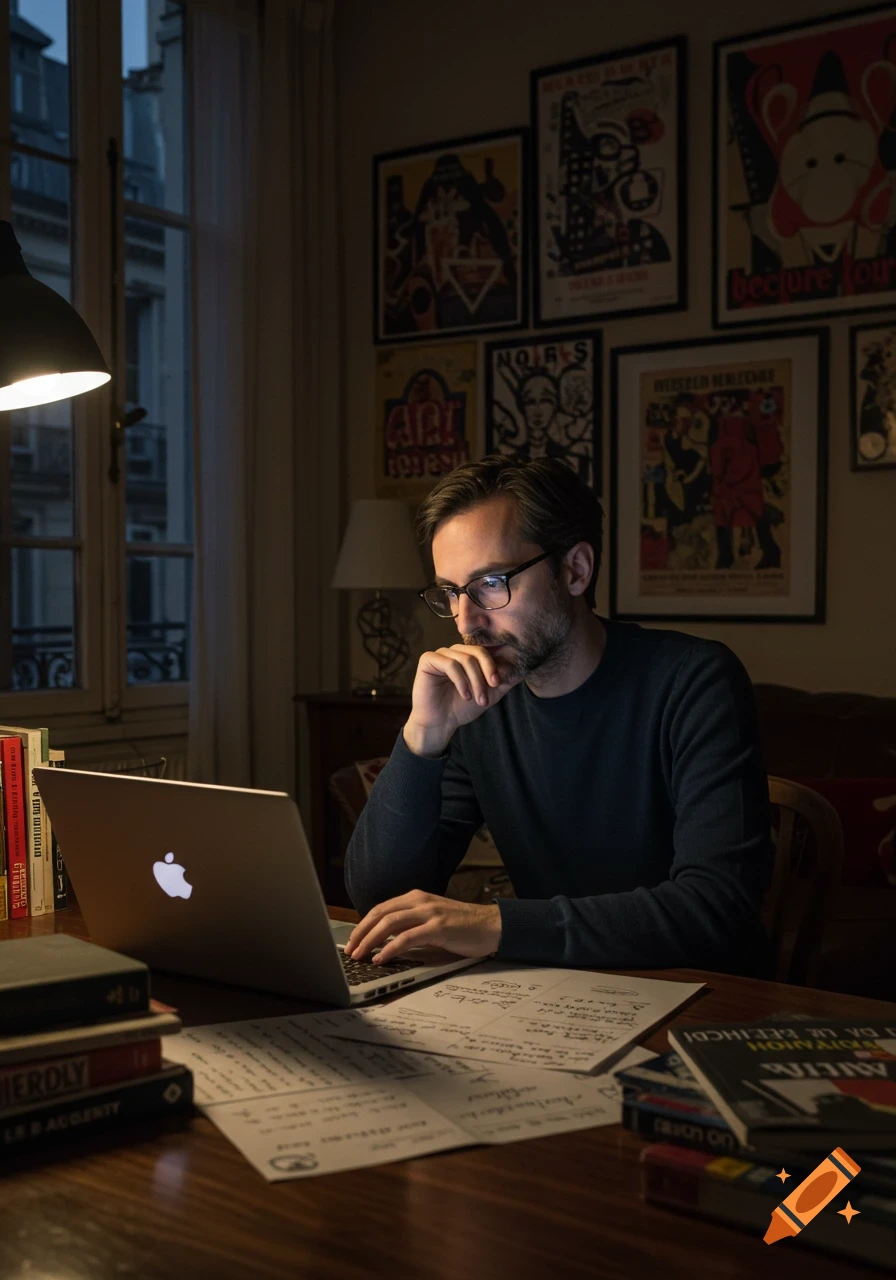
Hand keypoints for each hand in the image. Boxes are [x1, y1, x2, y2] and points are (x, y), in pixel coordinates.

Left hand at [343, 891, 501, 963]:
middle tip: (349, 950)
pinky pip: (407, 937)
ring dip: (370, 940)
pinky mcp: (438, 927)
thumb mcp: (432, 922)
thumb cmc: (462, 927)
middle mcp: (420, 901)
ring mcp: (429, 913)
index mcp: (416, 898)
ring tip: (360, 956)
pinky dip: (390, 948)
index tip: (352, 940)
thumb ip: (411, 927)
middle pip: (381, 914)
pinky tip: (381, 958)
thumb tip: (384, 943)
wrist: (492, 926)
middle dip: (361, 932)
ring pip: (390, 923)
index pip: (381, 908)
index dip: (363, 924)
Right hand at [404, 644, 520, 756]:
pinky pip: (450, 664)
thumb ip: (504, 681)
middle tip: (493, 688)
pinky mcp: (428, 660)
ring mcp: (441, 654)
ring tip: (478, 699)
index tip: (501, 682)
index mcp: (468, 655)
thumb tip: (521, 668)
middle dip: (488, 671)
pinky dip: (461, 681)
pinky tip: (465, 695)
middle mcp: (455, 651)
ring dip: (475, 681)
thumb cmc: (462, 708)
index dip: (496, 664)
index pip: (487, 651)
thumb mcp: (489, 694)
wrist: (441, 723)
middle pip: (478, 652)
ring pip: (466, 659)